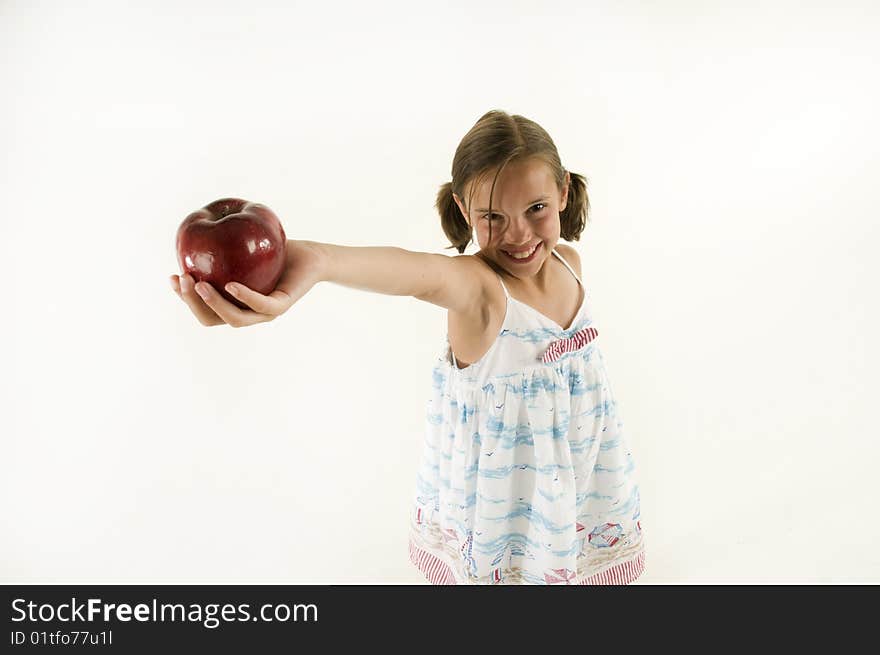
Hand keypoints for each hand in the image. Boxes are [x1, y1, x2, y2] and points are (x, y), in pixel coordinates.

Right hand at [169, 239, 324, 327]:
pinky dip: (244, 297)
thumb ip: (217, 244)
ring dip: (213, 304)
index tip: (172, 276)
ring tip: (199, 286)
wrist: (309, 256)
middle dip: (192, 303)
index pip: (203, 309)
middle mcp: (247, 313)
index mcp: (233, 305)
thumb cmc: (273, 251)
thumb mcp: (240, 245)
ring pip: (234, 318)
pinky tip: (231, 285)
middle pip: (212, 319)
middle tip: (182, 280)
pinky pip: (261, 305)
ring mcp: (265, 314)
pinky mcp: (282, 306)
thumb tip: (190, 228)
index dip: (183, 298)